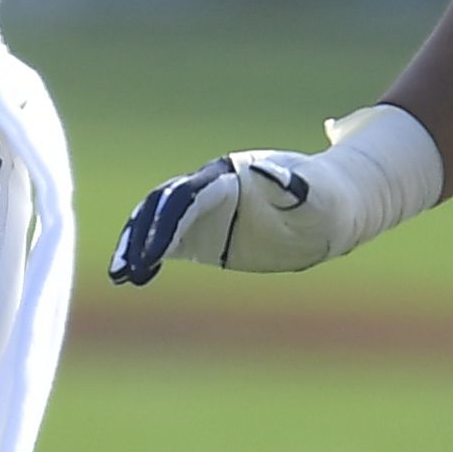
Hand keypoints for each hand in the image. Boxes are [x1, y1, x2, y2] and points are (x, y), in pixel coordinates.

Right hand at [108, 105, 444, 284]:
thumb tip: (266, 172)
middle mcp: (210, 187)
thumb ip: (292, 183)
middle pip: (163, 205)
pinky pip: (168, 241)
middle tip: (126, 269)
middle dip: (142, 235)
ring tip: (121, 275)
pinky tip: (134, 278)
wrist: (331, 208)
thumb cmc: (327, 200)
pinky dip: (148, 256)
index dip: (168, 222)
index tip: (155, 253)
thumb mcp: (317, 195)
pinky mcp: (204, 233)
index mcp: (231, 175)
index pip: (189, 196)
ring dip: (136, 245)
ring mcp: (204, 210)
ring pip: (157, 221)